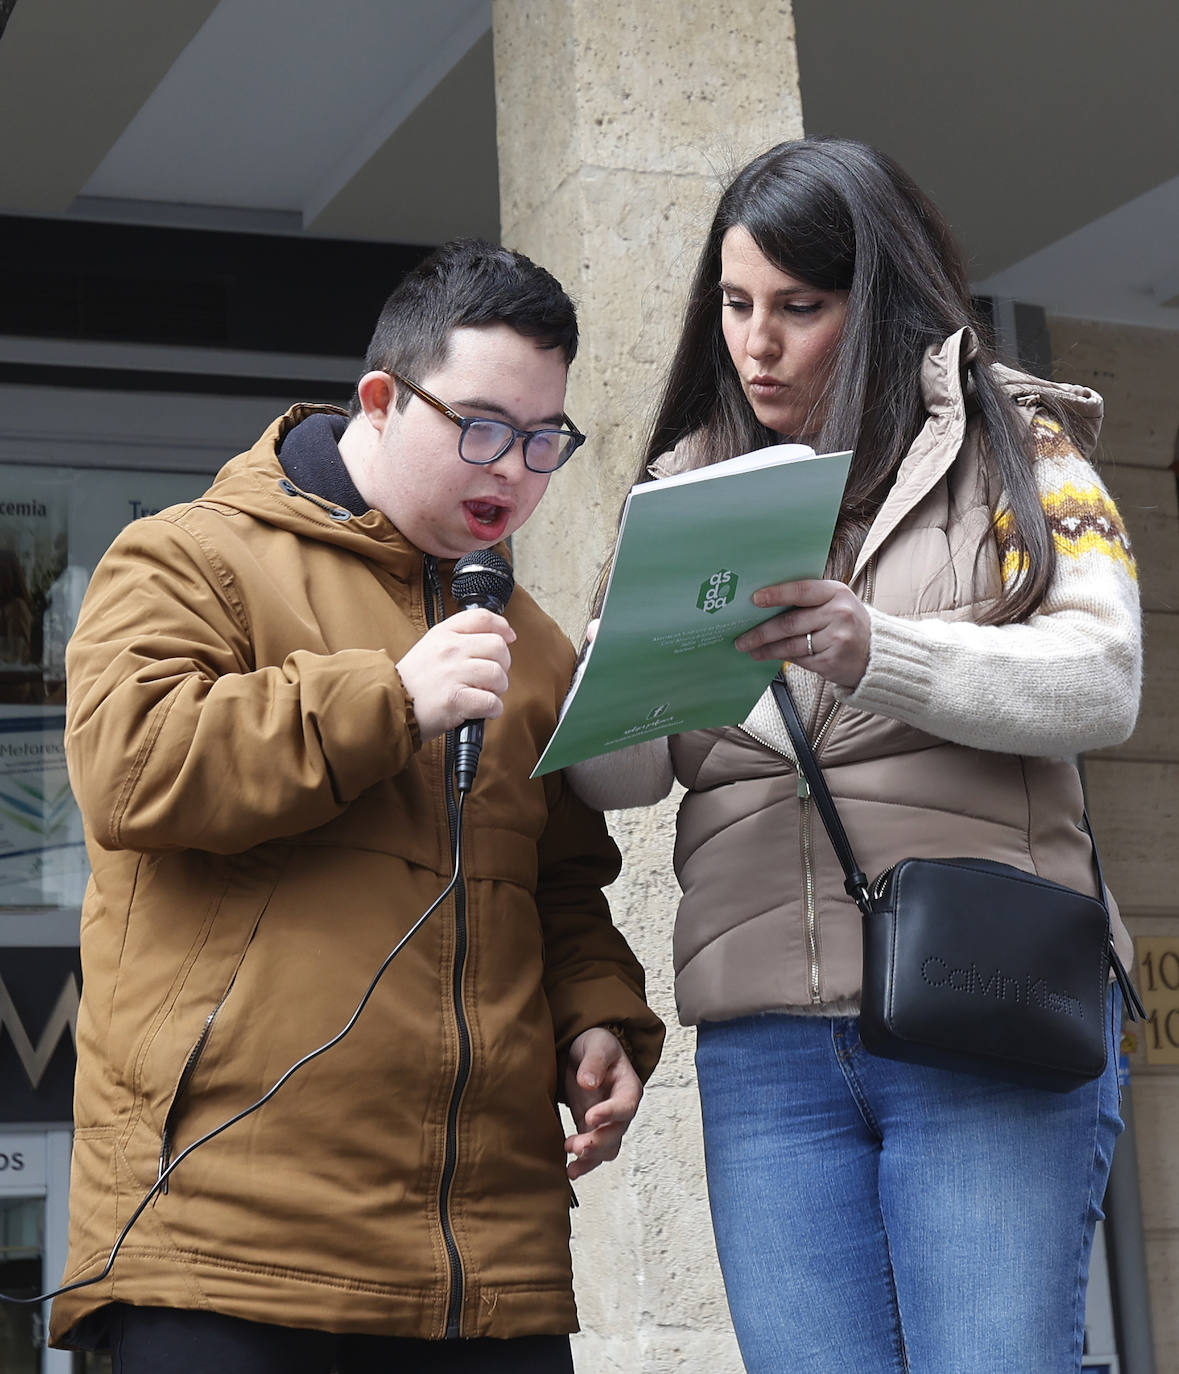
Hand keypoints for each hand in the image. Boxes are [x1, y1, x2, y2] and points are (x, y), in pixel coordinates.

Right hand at [395, 608, 515, 742]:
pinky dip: (493, 709)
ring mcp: (452, 674)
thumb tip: (501, 636)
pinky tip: (482, 711)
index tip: (508, 638)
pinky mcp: (454, 700)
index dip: (502, 627)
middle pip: (498, 647)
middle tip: (491, 677)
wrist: (390, 704)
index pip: (482, 617)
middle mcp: (449, 649)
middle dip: (503, 665)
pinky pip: (491, 702)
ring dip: (498, 689)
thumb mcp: (431, 645)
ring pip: (498, 674)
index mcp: (444, 633)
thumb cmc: (415, 679)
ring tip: (485, 694)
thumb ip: (460, 637)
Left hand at [563, 1027, 642, 1180]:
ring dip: (591, 1158)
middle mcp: (621, 1110)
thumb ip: (594, 1062)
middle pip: (617, 1134)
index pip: (626, 1105)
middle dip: (598, 1142)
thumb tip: (588, 1084)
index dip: (610, 1114)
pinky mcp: (592, 1131)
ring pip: (607, 1149)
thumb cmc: (596, 1046)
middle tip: (577, 1145)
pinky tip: (569, 1171)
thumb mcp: (597, 1045)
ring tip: (570, 1159)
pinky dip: (583, 1164)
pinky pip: (593, 1154)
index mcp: (628, 1087)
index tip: (590, 1117)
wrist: (585, 1054)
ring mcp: (608, 1124)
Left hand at [735, 578, 870, 689]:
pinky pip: (799, 659)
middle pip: (790, 623)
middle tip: (741, 637)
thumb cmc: (848, 624)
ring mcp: (837, 639)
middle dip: (761, 631)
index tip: (754, 599)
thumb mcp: (836, 602)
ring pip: (791, 644)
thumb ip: (808, 600)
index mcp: (837, 592)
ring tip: (750, 648)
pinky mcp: (831, 662)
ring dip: (766, 648)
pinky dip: (781, 657)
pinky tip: (769, 655)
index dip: (776, 595)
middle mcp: (839, 614)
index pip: (801, 591)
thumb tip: (764, 603)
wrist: (877, 653)